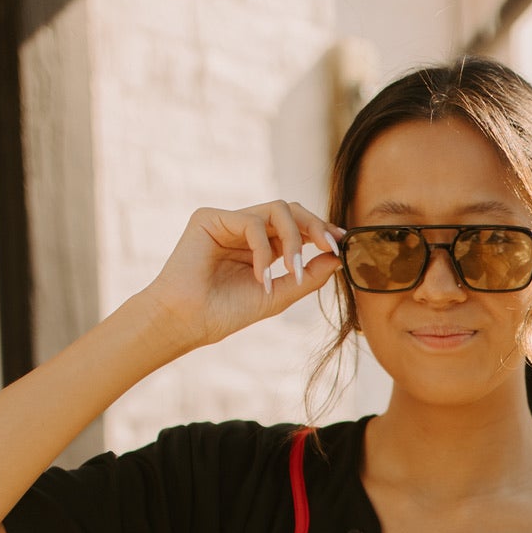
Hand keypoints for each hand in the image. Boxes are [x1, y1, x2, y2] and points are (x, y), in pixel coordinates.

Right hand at [145, 201, 344, 352]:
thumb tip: (337, 258)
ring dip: (293, 239)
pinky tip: (261, 277)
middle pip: (290, 210)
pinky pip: (250, 222)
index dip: (321, 230)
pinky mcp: (209, 218)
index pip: (296, 226)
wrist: (188, 323)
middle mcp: (245, 230)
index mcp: (261, 246)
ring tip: (293, 271)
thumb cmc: (226, 313)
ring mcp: (227, 221)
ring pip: (275, 209)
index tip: (342, 243)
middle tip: (331, 246)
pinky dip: (263, 251)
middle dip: (315, 226)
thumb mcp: (277, 296)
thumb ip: (306, 277)